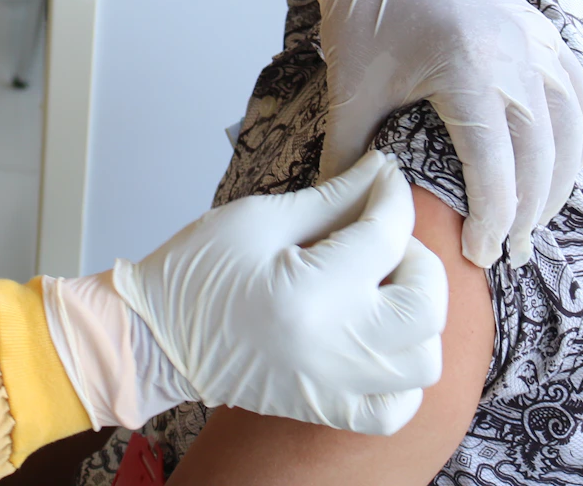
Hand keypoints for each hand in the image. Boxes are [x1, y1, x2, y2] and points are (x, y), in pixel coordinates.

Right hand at [44, 152, 446, 435]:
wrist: (157, 337)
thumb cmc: (197, 271)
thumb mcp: (259, 218)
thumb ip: (330, 198)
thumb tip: (380, 173)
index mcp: (311, 290)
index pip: (386, 235)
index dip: (391, 195)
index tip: (385, 178)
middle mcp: (334, 346)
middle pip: (426, 305)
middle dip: (419, 260)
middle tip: (385, 239)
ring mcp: (335, 386)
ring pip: (423, 360)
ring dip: (418, 318)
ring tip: (383, 292)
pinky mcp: (328, 409)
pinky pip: (397, 408)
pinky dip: (403, 377)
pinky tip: (379, 343)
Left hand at [308, 0, 582, 267]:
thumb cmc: (365, 13)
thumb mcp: (351, 86)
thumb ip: (347, 153)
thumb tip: (344, 208)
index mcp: (469, 71)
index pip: (497, 166)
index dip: (492, 219)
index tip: (479, 253)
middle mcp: (517, 58)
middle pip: (542, 157)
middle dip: (528, 213)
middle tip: (508, 252)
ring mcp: (537, 43)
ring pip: (571, 130)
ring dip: (559, 182)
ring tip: (533, 221)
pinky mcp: (542, 33)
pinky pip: (579, 95)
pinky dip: (578, 138)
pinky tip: (562, 167)